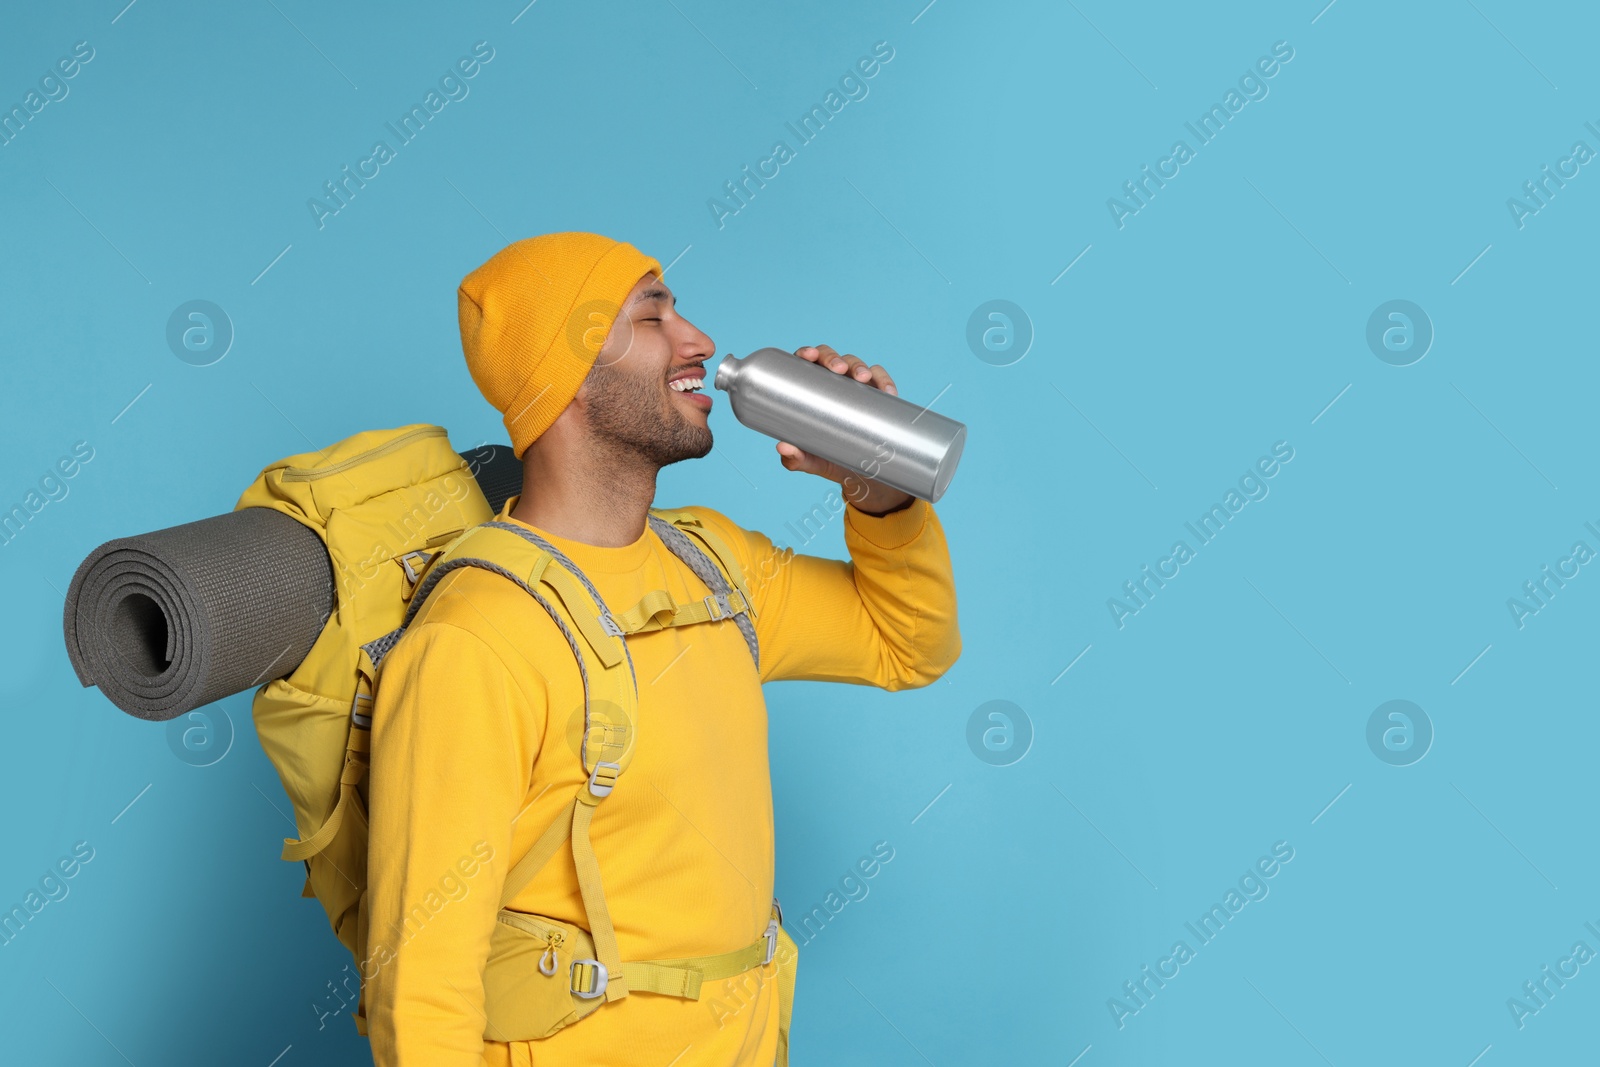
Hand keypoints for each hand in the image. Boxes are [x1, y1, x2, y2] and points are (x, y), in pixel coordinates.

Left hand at [774, 345, 914, 515]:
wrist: (861, 476)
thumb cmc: (828, 461)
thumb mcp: (810, 462)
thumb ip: (794, 458)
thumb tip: (782, 447)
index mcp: (811, 391)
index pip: (806, 364)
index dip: (807, 353)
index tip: (809, 356)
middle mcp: (833, 383)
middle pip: (831, 358)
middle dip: (834, 357)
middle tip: (838, 369)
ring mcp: (857, 387)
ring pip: (856, 364)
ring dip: (859, 366)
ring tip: (863, 378)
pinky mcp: (878, 396)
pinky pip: (882, 381)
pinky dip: (885, 381)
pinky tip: (888, 392)